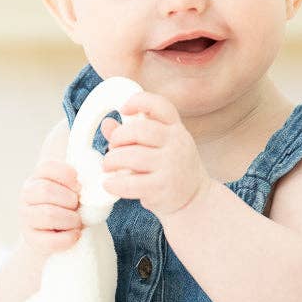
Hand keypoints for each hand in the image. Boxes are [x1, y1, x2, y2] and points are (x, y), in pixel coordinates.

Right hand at [17, 159, 82, 256]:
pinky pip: (50, 240)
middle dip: (69, 199)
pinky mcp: (31, 239)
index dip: (66, 174)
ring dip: (70, 219)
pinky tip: (75, 234)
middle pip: (45, 190)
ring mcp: (26, 217)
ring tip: (77, 221)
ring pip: (48, 214)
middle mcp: (27, 195)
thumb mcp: (73, 190)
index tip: (79, 186)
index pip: (47, 167)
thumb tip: (94, 181)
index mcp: (38, 177)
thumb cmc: (69, 206)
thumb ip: (80, 182)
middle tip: (78, 206)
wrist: (58, 233)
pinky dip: (68, 238)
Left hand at [100, 90, 211, 218]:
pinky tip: (109, 184)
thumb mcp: (159, 147)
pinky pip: (131, 183)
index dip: (139, 102)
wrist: (194, 199)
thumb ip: (133, 135)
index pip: (160, 105)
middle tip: (112, 148)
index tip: (123, 109)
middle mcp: (176, 143)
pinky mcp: (162, 188)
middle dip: (118, 138)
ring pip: (132, 156)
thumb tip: (107, 124)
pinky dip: (114, 183)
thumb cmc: (172, 169)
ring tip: (108, 167)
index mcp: (176, 129)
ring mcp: (170, 166)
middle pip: (139, 130)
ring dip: (112, 160)